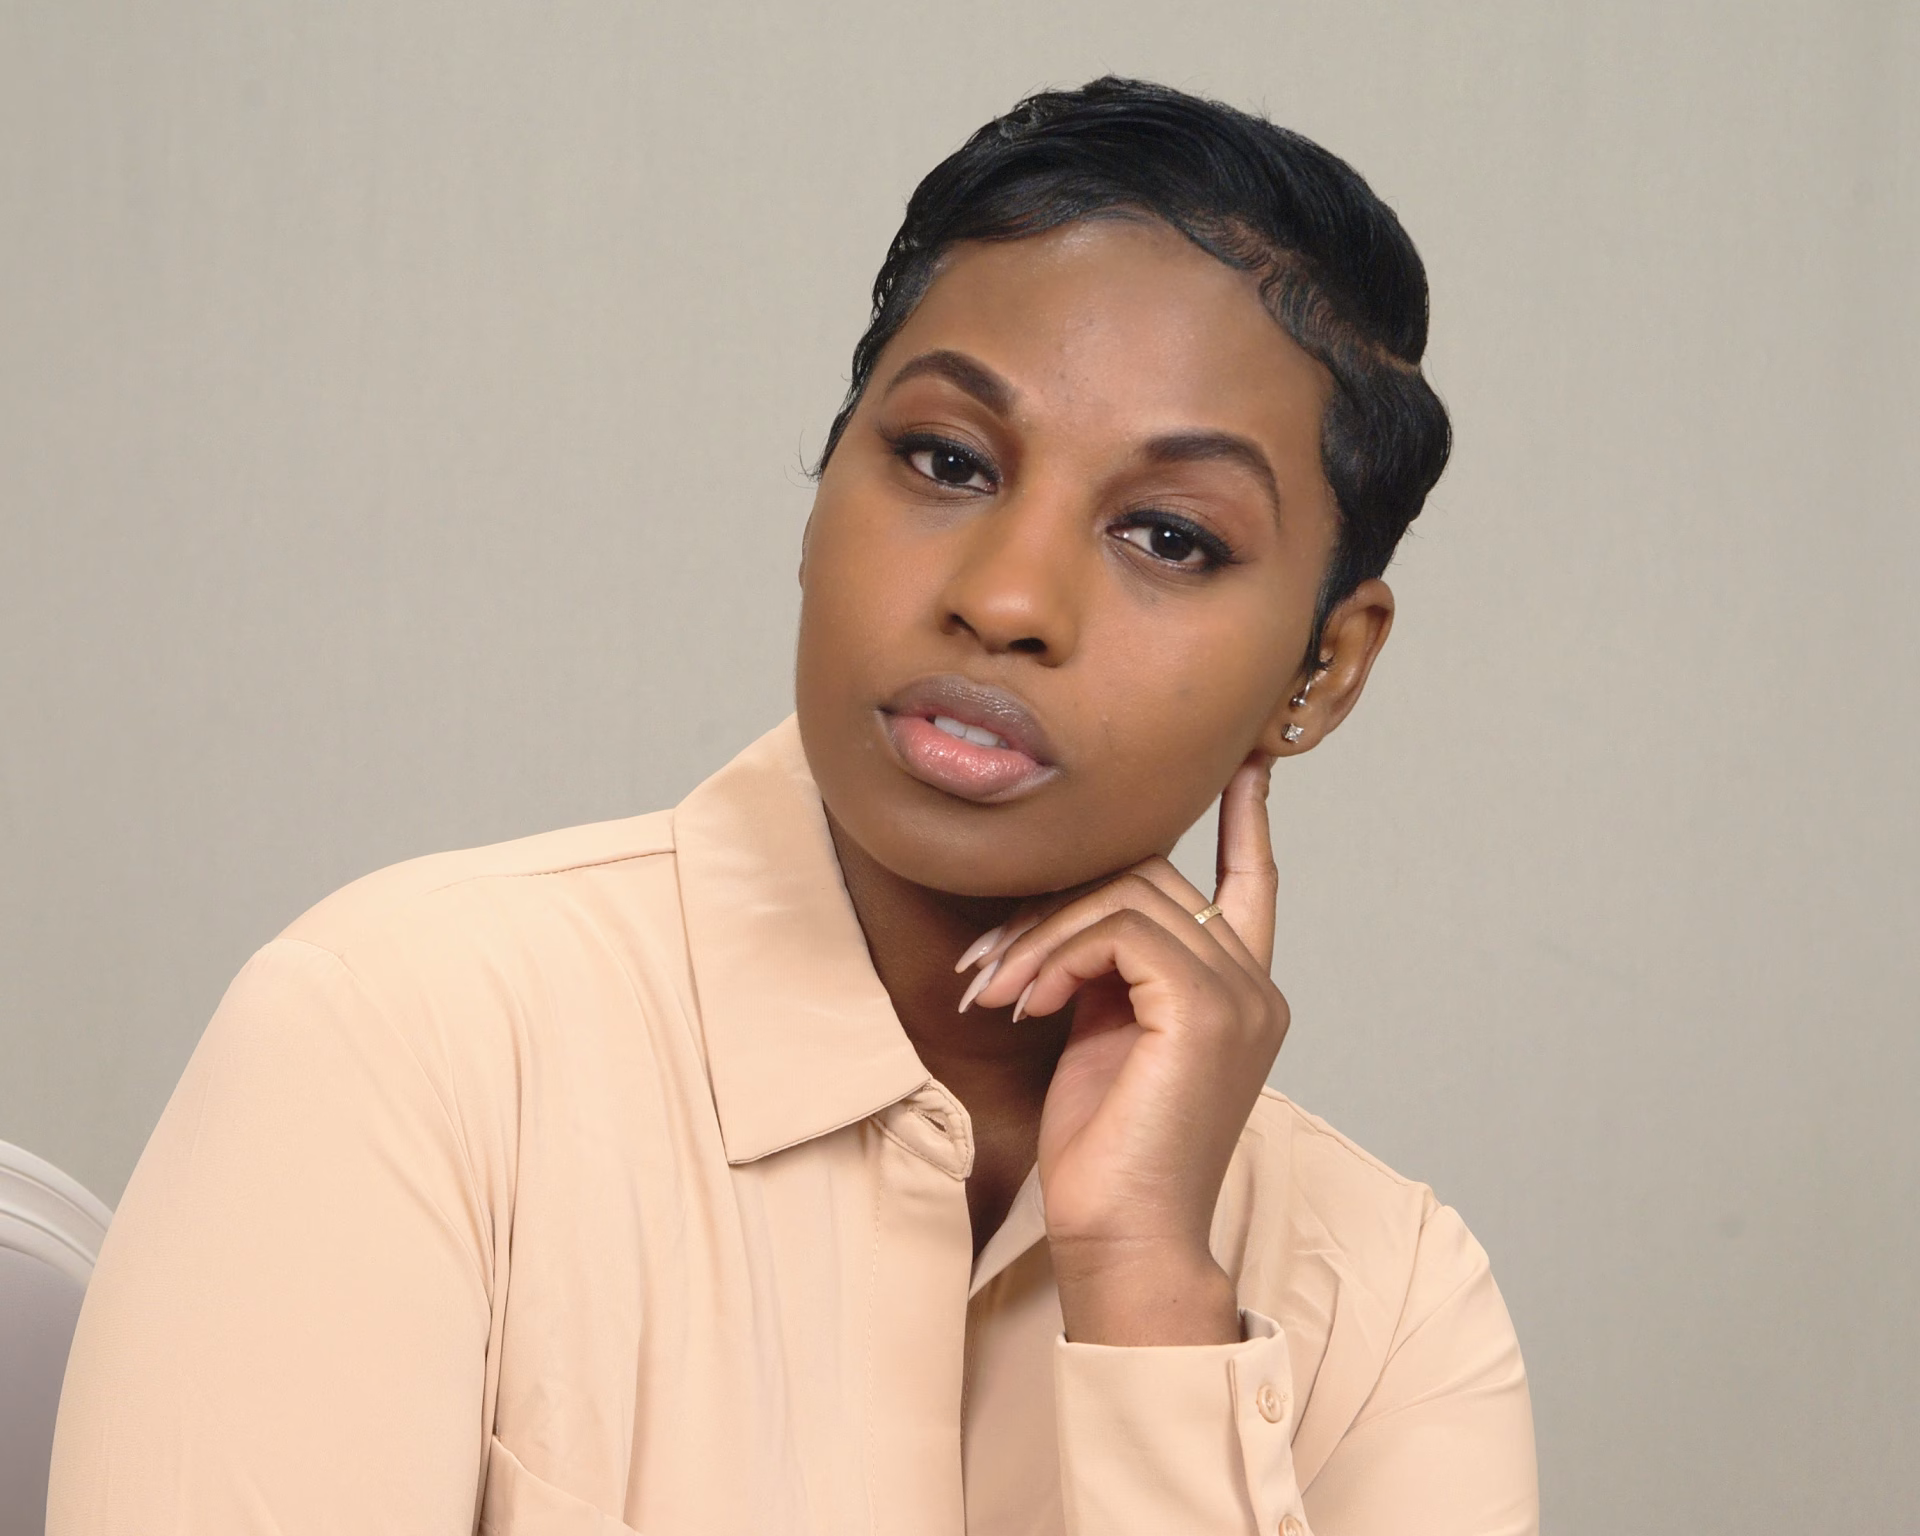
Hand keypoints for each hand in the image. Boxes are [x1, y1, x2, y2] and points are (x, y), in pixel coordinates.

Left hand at [958, 752, 1289, 1345]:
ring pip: (1129, 896)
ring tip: (990, 990)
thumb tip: (1068, 909)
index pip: (1253, 883)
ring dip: (1040, 934)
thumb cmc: (1104, 1151)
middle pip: (1153, 878)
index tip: (1241, 763)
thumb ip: (1108, 966)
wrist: (1122, 1238)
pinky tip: (1019, 1001)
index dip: (1245, 820)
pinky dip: (1055, 954)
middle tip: (985, 965)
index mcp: (1239, 992)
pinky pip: (1119, 930)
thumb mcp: (1103, 1034)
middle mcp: (1254, 986)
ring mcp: (1239, 995)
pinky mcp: (1205, 1009)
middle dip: (1055, 904)